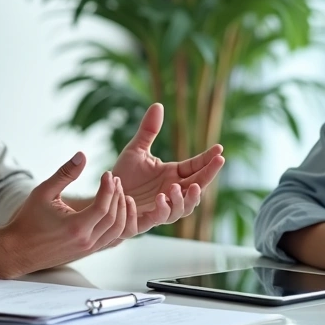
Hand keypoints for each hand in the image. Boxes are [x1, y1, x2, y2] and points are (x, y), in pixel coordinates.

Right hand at [2, 152, 133, 273]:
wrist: (18, 251)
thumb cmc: (28, 220)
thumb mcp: (43, 193)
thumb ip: (65, 174)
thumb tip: (82, 155)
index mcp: (75, 227)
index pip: (103, 205)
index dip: (108, 187)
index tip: (107, 173)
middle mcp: (85, 241)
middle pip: (114, 217)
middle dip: (117, 195)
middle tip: (115, 179)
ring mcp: (88, 249)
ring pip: (117, 230)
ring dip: (121, 210)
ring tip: (118, 192)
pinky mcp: (87, 252)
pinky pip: (111, 238)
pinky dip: (117, 222)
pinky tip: (113, 208)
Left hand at [112, 103, 224, 230]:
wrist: (105, 196)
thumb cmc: (122, 175)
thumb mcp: (135, 150)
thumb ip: (148, 130)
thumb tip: (158, 105)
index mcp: (173, 175)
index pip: (196, 167)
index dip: (208, 159)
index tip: (219, 149)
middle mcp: (172, 192)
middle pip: (197, 186)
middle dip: (209, 175)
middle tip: (218, 161)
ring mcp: (162, 208)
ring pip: (183, 208)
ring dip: (186, 198)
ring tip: (184, 186)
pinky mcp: (147, 220)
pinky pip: (160, 217)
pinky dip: (163, 209)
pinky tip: (161, 198)